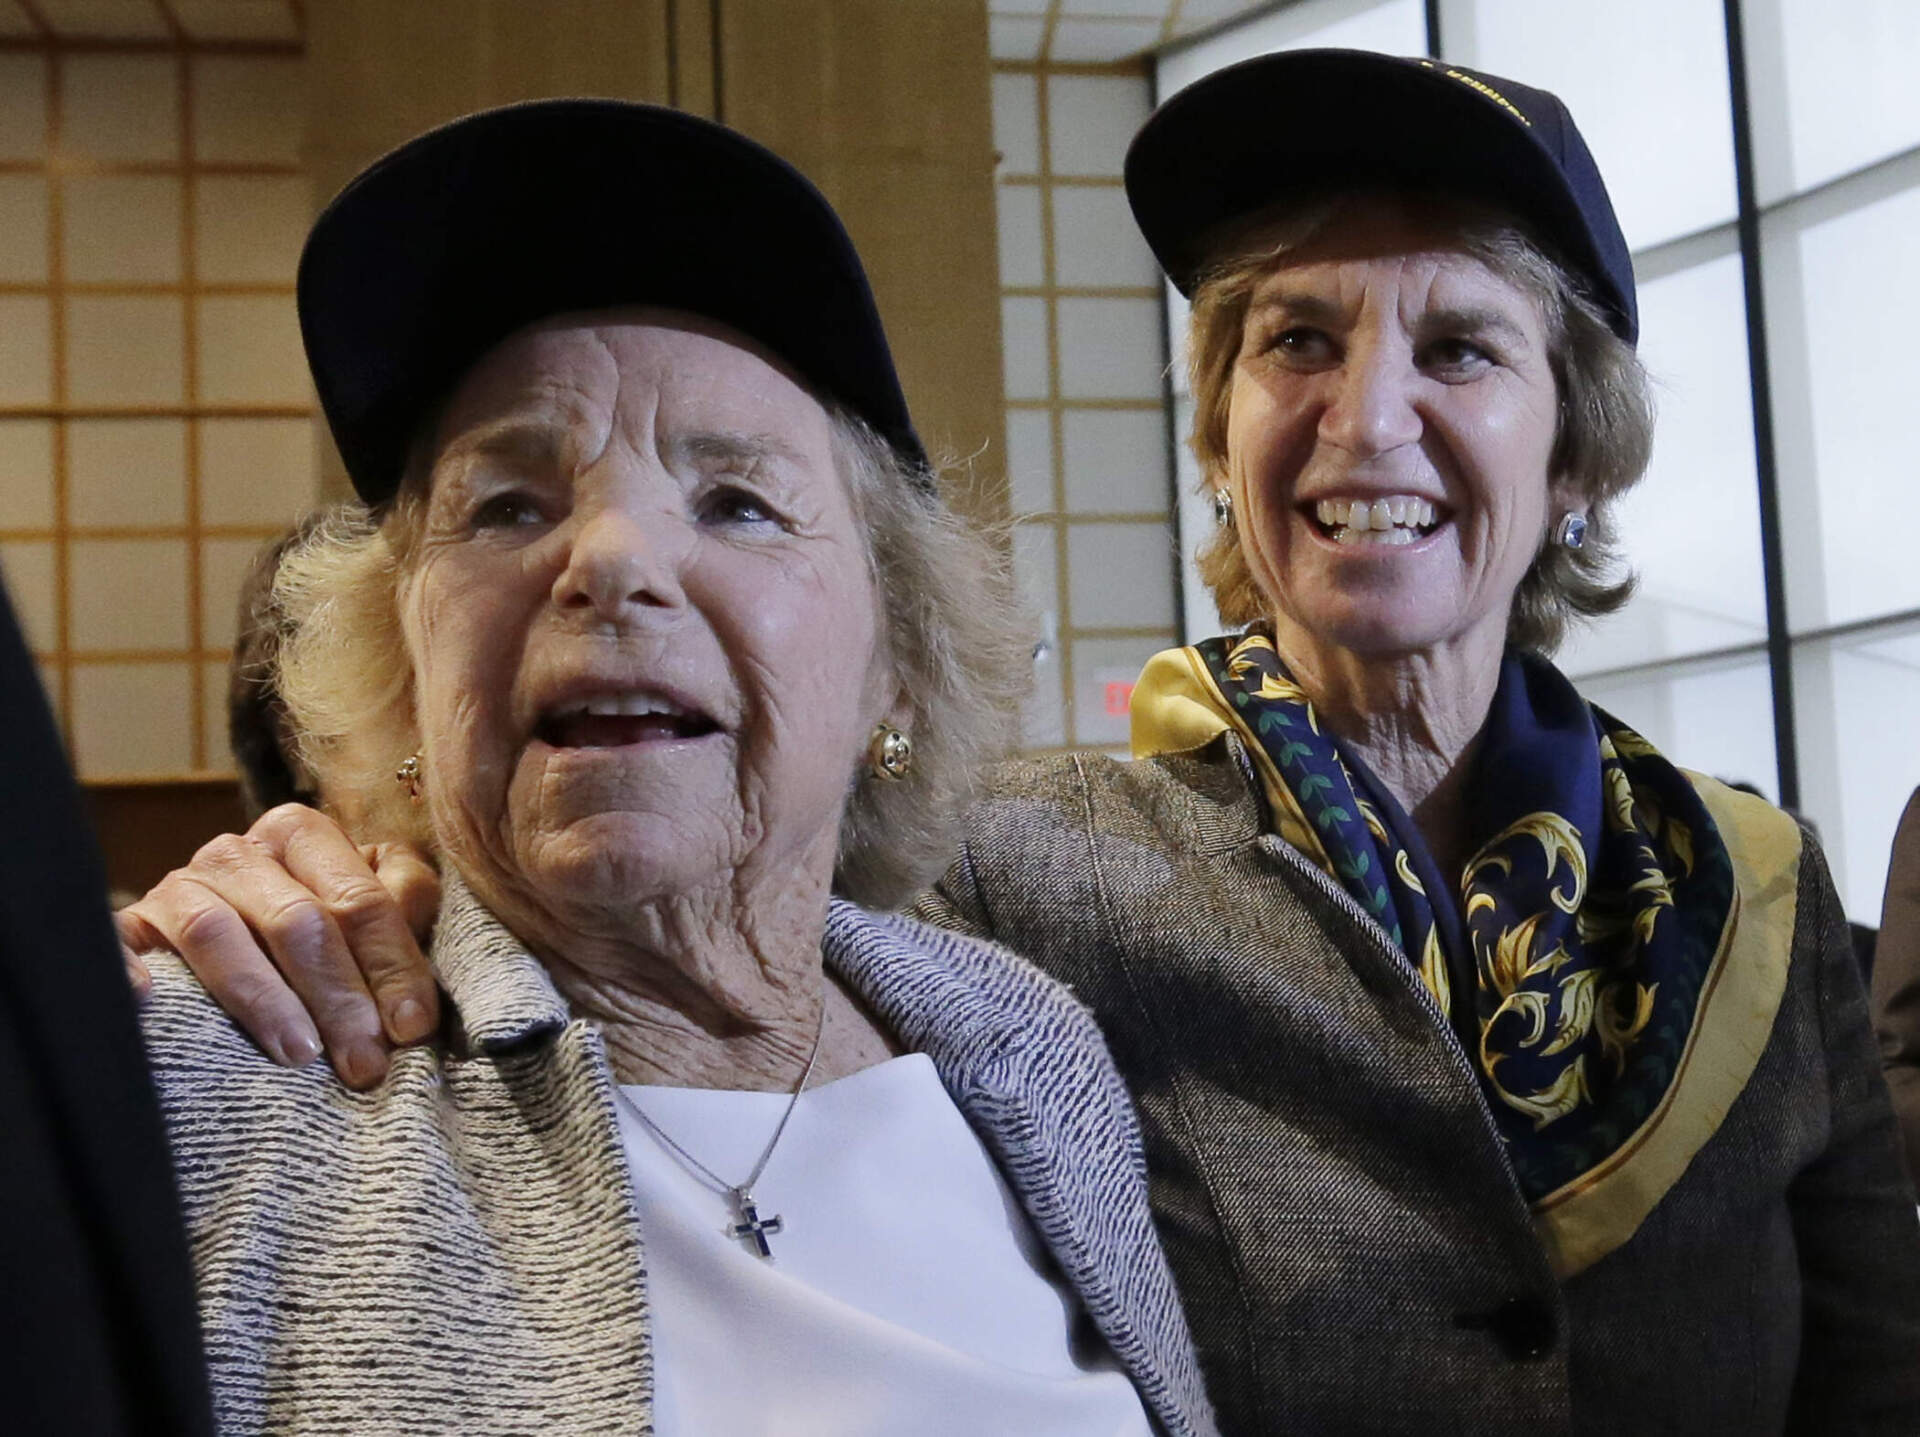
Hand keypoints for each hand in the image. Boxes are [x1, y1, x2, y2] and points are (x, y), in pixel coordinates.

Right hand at [117, 803, 440, 1089]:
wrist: (227, 938)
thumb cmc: (318, 936)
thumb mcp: (366, 913)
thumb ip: (403, 917)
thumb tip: (419, 985)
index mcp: (302, 835)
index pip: (360, 899)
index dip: (393, 964)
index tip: (412, 1026)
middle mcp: (237, 852)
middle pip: (298, 920)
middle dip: (338, 997)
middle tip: (363, 1061)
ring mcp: (177, 887)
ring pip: (219, 932)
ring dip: (263, 998)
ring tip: (300, 1054)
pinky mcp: (127, 931)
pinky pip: (122, 947)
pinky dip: (135, 971)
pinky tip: (152, 1000)